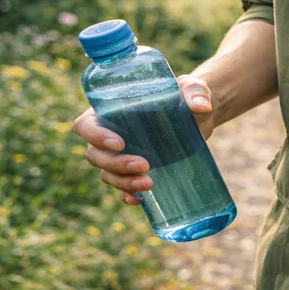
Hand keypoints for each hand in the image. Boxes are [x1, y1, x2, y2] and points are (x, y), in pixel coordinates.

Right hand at [72, 74, 215, 204]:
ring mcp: (120, 155)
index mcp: (111, 109)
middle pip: (95, 155)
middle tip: (145, 165)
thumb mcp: (193, 89)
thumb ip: (196, 92)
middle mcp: (109, 134)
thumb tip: (202, 107)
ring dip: (123, 182)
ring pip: (107, 174)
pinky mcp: (134, 170)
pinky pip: (121, 187)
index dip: (95, 136)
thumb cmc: (188, 95)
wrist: (200, 116)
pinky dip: (127, 194)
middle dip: (116, 164)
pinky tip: (140, 200)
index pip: (86, 125)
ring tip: (149, 184)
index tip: (120, 143)